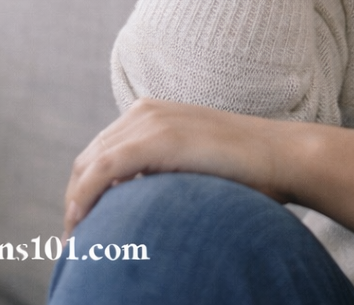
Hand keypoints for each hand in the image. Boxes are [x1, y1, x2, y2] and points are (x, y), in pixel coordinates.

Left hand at [62, 99, 281, 239]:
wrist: (279, 155)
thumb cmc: (244, 170)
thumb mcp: (192, 163)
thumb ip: (164, 171)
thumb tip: (140, 207)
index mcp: (152, 112)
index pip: (99, 152)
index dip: (83, 190)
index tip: (82, 227)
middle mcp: (145, 111)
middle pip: (87, 158)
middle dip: (74, 199)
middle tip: (76, 242)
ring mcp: (151, 121)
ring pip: (89, 164)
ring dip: (75, 203)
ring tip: (78, 242)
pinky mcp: (158, 139)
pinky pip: (103, 170)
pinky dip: (84, 197)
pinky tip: (81, 225)